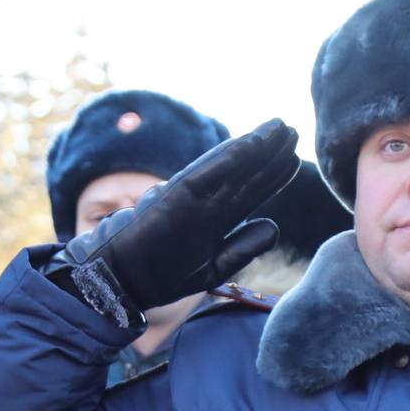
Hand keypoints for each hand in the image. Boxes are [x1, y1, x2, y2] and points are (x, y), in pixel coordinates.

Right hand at [51, 118, 295, 328]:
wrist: (116, 283)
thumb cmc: (156, 275)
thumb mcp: (210, 269)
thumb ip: (241, 248)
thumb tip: (273, 226)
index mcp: (211, 222)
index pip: (246, 193)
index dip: (272, 175)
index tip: (293, 157)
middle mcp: (202, 207)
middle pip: (242, 177)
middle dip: (269, 154)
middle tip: (291, 129)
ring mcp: (187, 202)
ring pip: (228, 170)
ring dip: (254, 147)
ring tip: (279, 128)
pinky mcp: (172, 201)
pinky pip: (204, 176)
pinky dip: (226, 160)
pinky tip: (249, 144)